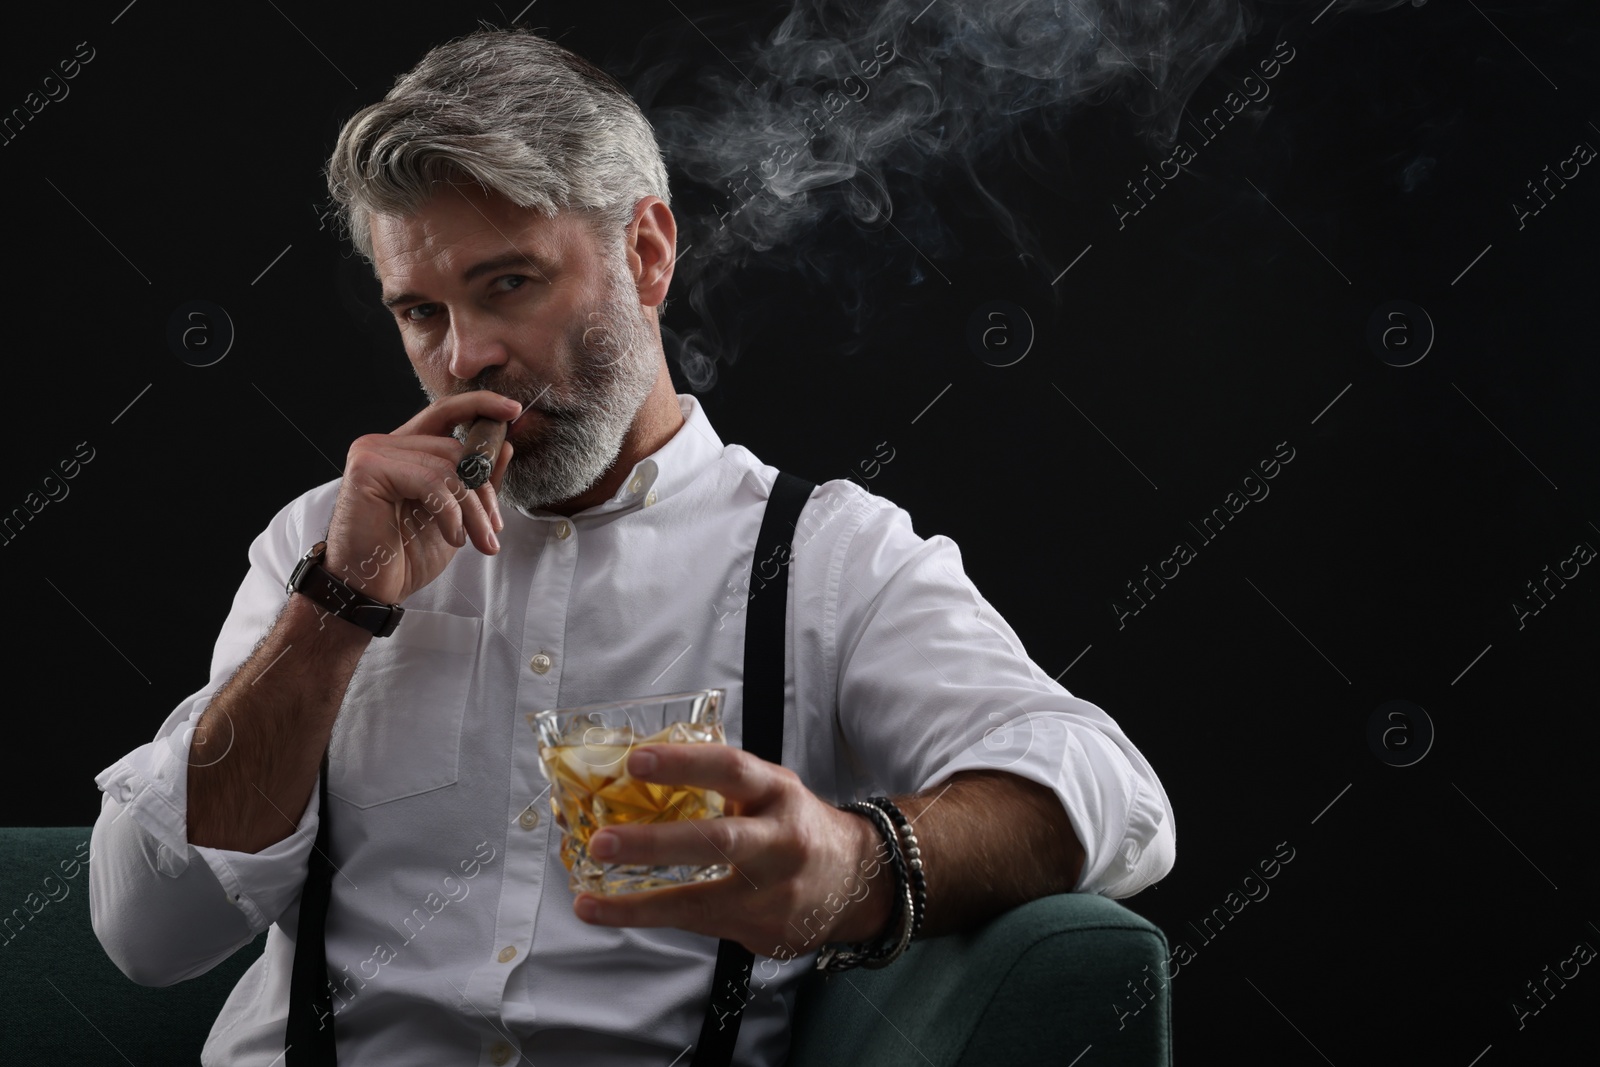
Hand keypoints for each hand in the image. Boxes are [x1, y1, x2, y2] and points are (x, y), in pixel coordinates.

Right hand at [323, 390, 520, 604]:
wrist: (370, 591)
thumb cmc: (406, 555)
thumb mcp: (456, 515)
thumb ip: (477, 481)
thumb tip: (505, 444)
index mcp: (404, 450)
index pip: (445, 412)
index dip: (481, 405)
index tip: (514, 410)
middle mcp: (385, 444)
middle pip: (455, 449)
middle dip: (484, 492)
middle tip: (494, 529)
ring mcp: (372, 452)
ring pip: (447, 468)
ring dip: (473, 510)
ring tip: (481, 542)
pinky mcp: (367, 469)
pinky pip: (430, 481)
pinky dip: (451, 513)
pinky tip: (453, 539)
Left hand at [572, 744, 894, 955]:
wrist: (855, 880)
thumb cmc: (795, 826)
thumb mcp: (771, 791)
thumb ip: (723, 784)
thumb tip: (639, 772)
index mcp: (778, 793)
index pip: (731, 770)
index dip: (683, 764)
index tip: (635, 761)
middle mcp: (781, 840)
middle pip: (718, 842)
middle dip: (655, 844)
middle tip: (602, 842)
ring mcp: (775, 892)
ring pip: (702, 900)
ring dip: (639, 903)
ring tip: (589, 899)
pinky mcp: (764, 929)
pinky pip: (699, 924)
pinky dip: (649, 919)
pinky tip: (608, 914)